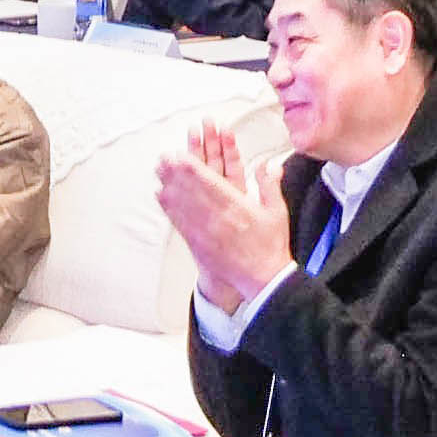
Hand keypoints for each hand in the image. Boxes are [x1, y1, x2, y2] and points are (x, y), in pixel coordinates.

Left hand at [157, 119, 294, 308]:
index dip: (193, 169)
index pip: (211, 183)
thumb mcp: (277, 211)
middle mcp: (218, 219)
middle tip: (164, 158)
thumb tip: (268, 164)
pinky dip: (170, 209)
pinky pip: (181, 223)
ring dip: (170, 186)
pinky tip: (162, 198)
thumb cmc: (270, 246)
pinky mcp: (200, 246)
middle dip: (176, 173)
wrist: (264, 280)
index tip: (181, 156)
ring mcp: (207, 233)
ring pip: (183, 205)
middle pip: (192, 191)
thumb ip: (269, 184)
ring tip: (159, 172)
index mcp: (237, 208)